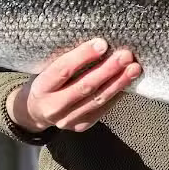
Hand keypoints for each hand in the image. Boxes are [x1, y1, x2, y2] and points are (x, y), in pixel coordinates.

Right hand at [7, 38, 141, 133]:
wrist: (34, 112)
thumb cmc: (46, 81)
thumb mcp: (46, 69)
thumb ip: (67, 60)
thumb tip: (99, 43)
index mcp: (41, 87)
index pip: (63, 70)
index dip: (83, 56)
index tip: (102, 43)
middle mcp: (53, 107)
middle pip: (84, 87)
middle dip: (108, 70)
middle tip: (125, 56)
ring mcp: (67, 120)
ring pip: (97, 99)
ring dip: (118, 83)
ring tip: (134, 69)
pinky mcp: (80, 126)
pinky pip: (102, 109)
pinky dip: (116, 95)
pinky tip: (128, 82)